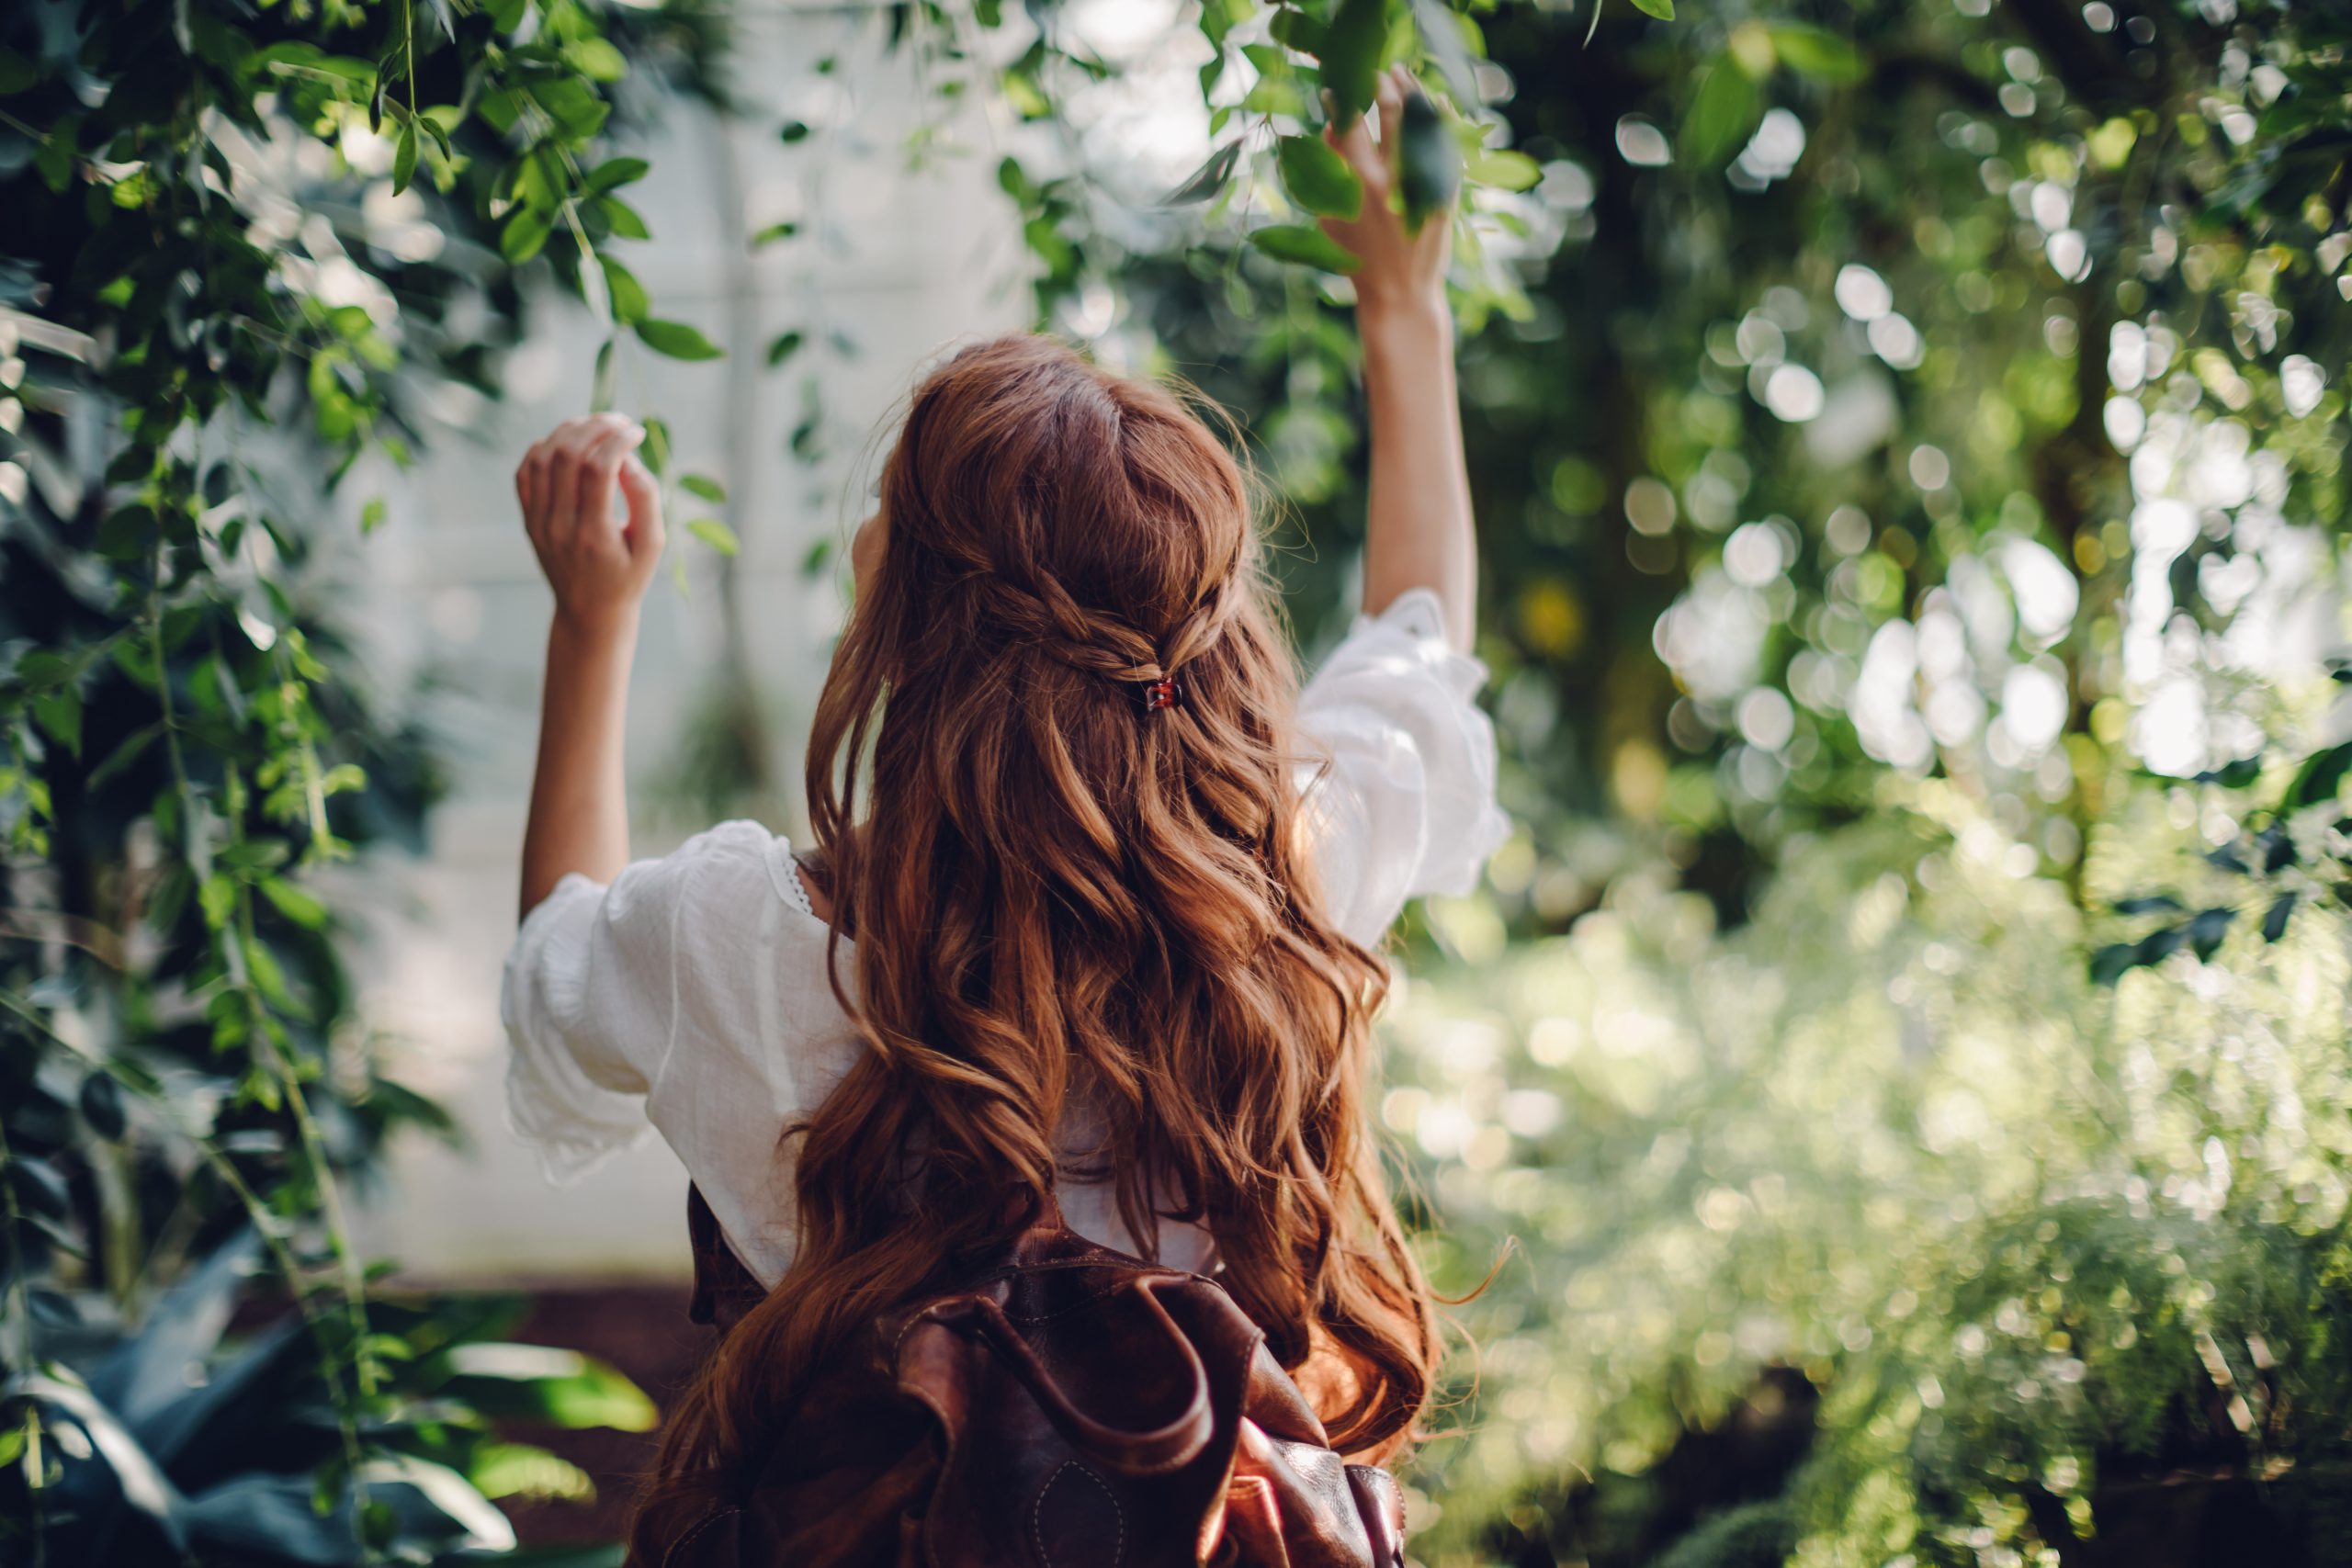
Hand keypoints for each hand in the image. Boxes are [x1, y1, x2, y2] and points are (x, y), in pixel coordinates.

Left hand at [515, 414, 664, 634]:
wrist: (589, 611)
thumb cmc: (628, 578)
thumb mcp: (652, 546)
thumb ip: (645, 500)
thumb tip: (628, 459)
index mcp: (594, 534)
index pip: (599, 469)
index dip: (619, 441)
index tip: (638, 432)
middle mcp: (560, 525)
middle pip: (567, 455)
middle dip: (595, 427)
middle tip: (619, 421)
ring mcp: (538, 521)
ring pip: (542, 456)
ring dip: (569, 431)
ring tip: (595, 426)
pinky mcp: (529, 519)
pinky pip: (525, 471)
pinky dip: (543, 448)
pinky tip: (567, 443)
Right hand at [1321, 66, 1452, 313]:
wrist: (1400, 292)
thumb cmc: (1356, 257)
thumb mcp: (1330, 218)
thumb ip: (1329, 172)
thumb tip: (1333, 128)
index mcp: (1359, 181)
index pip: (1351, 122)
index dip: (1345, 98)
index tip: (1340, 88)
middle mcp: (1393, 176)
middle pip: (1390, 111)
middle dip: (1381, 84)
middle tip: (1375, 74)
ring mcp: (1423, 181)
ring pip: (1421, 120)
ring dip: (1411, 90)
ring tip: (1401, 74)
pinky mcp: (1445, 190)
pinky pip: (1446, 143)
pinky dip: (1442, 118)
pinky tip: (1436, 101)